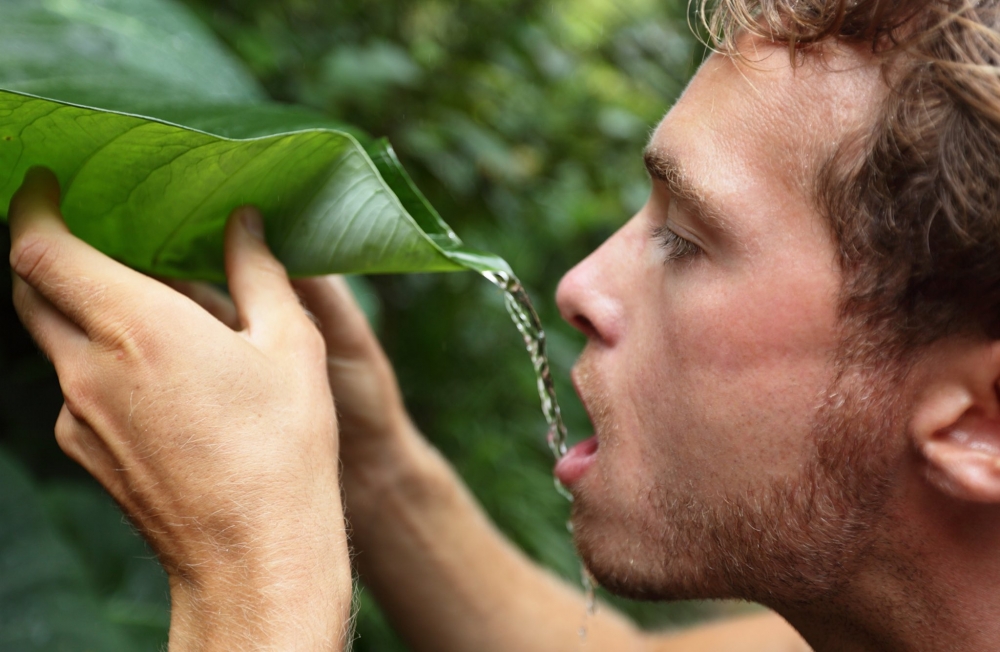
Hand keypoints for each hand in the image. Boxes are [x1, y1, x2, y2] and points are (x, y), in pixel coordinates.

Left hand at [8, 168, 350, 649]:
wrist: (253, 554)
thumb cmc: (282, 448)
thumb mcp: (291, 345)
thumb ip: (259, 272)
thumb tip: (244, 222)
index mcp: (136, 325)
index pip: (39, 248)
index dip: (32, 206)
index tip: (50, 183)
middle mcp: (88, 366)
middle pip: (30, 289)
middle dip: (49, 254)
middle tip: (96, 236)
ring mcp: (77, 415)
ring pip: (53, 340)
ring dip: (80, 311)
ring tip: (143, 310)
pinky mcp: (84, 451)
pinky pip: (73, 387)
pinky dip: (96, 362)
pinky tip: (157, 378)